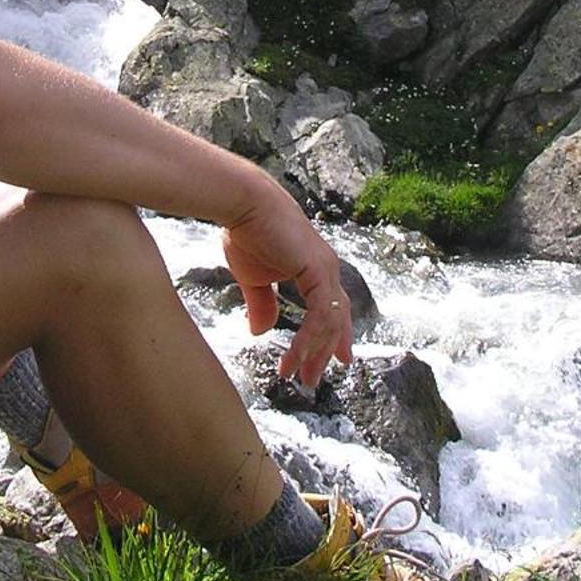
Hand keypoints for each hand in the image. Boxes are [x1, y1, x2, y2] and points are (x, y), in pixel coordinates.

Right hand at [221, 179, 353, 386]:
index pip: (332, 306)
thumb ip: (262, 304)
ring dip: (315, 352)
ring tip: (302, 376)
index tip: (335, 359)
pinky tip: (295, 357)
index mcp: (315, 268)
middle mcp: (327, 269)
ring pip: (330, 322)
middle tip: (316, 377)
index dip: (334, 334)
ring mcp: (326, 269)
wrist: (243, 203)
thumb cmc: (246, 232)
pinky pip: (319, 316)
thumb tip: (261, 332)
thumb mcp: (253, 277)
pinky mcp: (318, 271)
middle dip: (328, 349)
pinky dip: (308, 340)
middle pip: (338, 318)